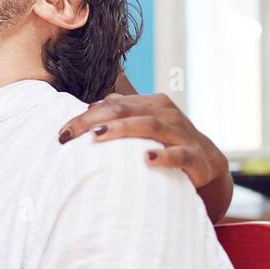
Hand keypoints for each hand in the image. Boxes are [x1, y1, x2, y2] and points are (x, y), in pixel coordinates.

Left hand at [57, 93, 229, 190]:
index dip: (84, 117)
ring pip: (149, 126)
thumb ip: (120, 116)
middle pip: (125, 111)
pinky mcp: (196, 158)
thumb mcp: (144, 128)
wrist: (208, 164)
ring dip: (122, 130)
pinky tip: (146, 158)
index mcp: (152, 103)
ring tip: (98, 137)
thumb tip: (88, 110)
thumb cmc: (167, 144)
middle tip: (69, 135)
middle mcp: (167, 114)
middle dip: (93, 121)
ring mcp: (182, 134)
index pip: (112, 105)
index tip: (61, 133)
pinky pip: (179, 154)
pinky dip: (163, 155)